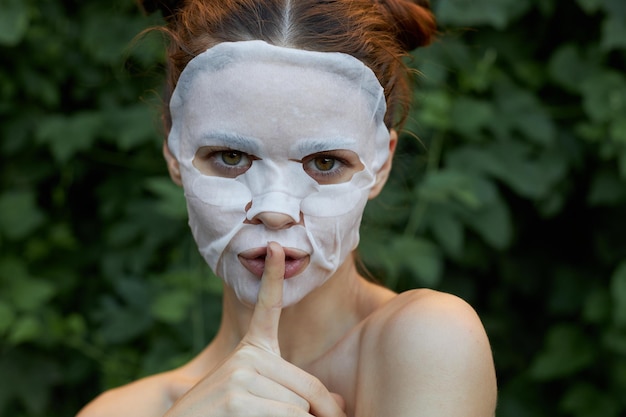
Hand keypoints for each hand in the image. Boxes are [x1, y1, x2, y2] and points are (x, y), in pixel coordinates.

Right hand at [164, 242, 345, 416]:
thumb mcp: (261, 399)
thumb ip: (296, 395)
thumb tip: (339, 404)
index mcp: (251, 350)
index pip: (267, 306)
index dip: (273, 275)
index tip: (277, 246)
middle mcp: (246, 356)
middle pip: (308, 386)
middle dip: (321, 412)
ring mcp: (240, 375)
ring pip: (299, 406)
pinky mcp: (237, 400)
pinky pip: (290, 416)